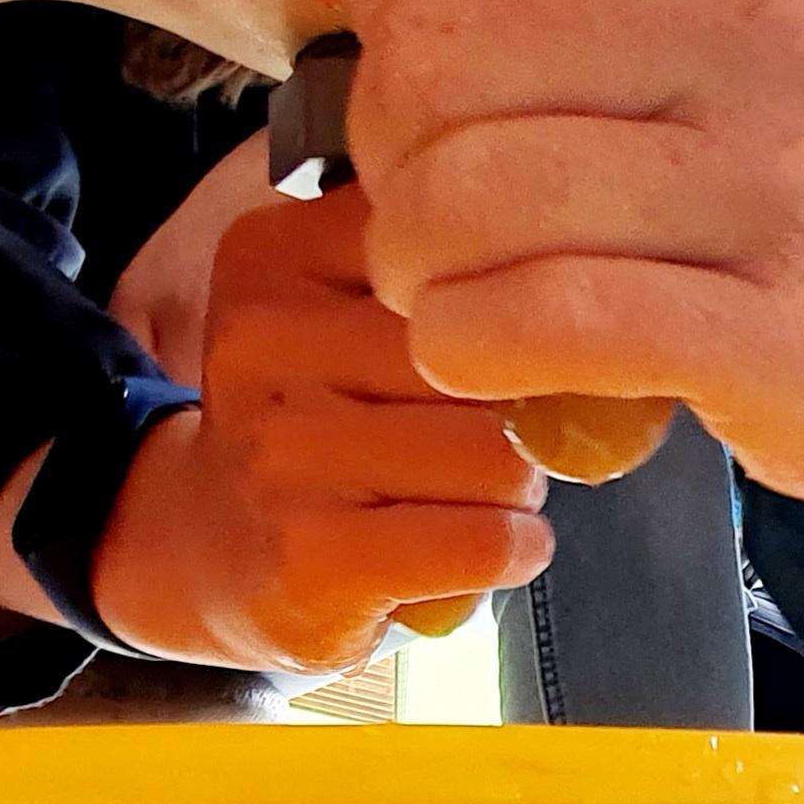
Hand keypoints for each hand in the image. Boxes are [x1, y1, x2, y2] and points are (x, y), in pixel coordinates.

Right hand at [28, 187, 548, 674]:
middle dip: (526, 404)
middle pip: (493, 354)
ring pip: (500, 452)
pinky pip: (486, 539)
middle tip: (492, 432)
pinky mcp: (310, 557)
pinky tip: (483, 546)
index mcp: (278, 253)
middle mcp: (263, 340)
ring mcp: (280, 452)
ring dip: (520, 485)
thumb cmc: (323, 420)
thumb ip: (447, 264)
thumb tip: (591, 273)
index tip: (512, 336)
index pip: (469, 247)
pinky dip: (514, 550)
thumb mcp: (345, 305)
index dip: (524, 303)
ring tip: (474, 490)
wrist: (211, 553)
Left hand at [257, 0, 803, 507]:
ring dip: (412, 260)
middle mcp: (771, 20)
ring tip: (439, 278)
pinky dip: (466, 342)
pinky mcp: (790, 332)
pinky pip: (550, 318)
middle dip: (384, 145)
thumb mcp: (638, 22)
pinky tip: (474, 346)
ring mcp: (790, 179)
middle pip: (441, 50)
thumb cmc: (738, 162)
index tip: (413, 51)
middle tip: (418, 196)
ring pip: (477, 193)